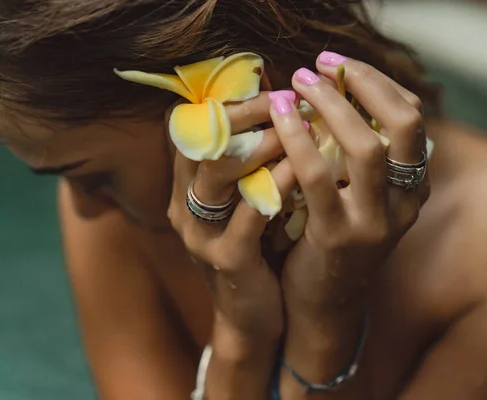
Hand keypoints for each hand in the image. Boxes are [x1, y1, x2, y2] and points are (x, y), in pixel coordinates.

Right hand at [166, 92, 295, 397]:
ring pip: (217, 175)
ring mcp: (202, 236)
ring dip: (258, 145)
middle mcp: (185, 207)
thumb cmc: (258, 247)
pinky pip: (248, 216)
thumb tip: (280, 105)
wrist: (252, 317)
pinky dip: (274, 186)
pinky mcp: (227, 261)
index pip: (193, 128)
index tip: (269, 87)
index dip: (228, 102)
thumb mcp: (247, 199)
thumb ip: (252, 160)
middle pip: (200, 143)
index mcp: (187, 187)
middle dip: (242, 115)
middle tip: (283, 99)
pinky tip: (301, 170)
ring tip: (294, 126)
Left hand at [269, 54, 428, 392]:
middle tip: (320, 64)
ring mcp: (375, 222)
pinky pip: (318, 178)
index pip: (412, 117)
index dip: (378, 83)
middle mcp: (405, 202)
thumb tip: (333, 93)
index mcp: (412, 185)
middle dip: (363, 84)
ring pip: (365, 147)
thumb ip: (356, 153)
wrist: (323, 304)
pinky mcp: (338, 238)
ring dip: (330, 105)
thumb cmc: (333, 238)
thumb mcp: (357, 194)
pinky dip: (298, 141)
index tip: (340, 65)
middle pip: (403, 125)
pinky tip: (280, 119)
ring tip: (295, 83)